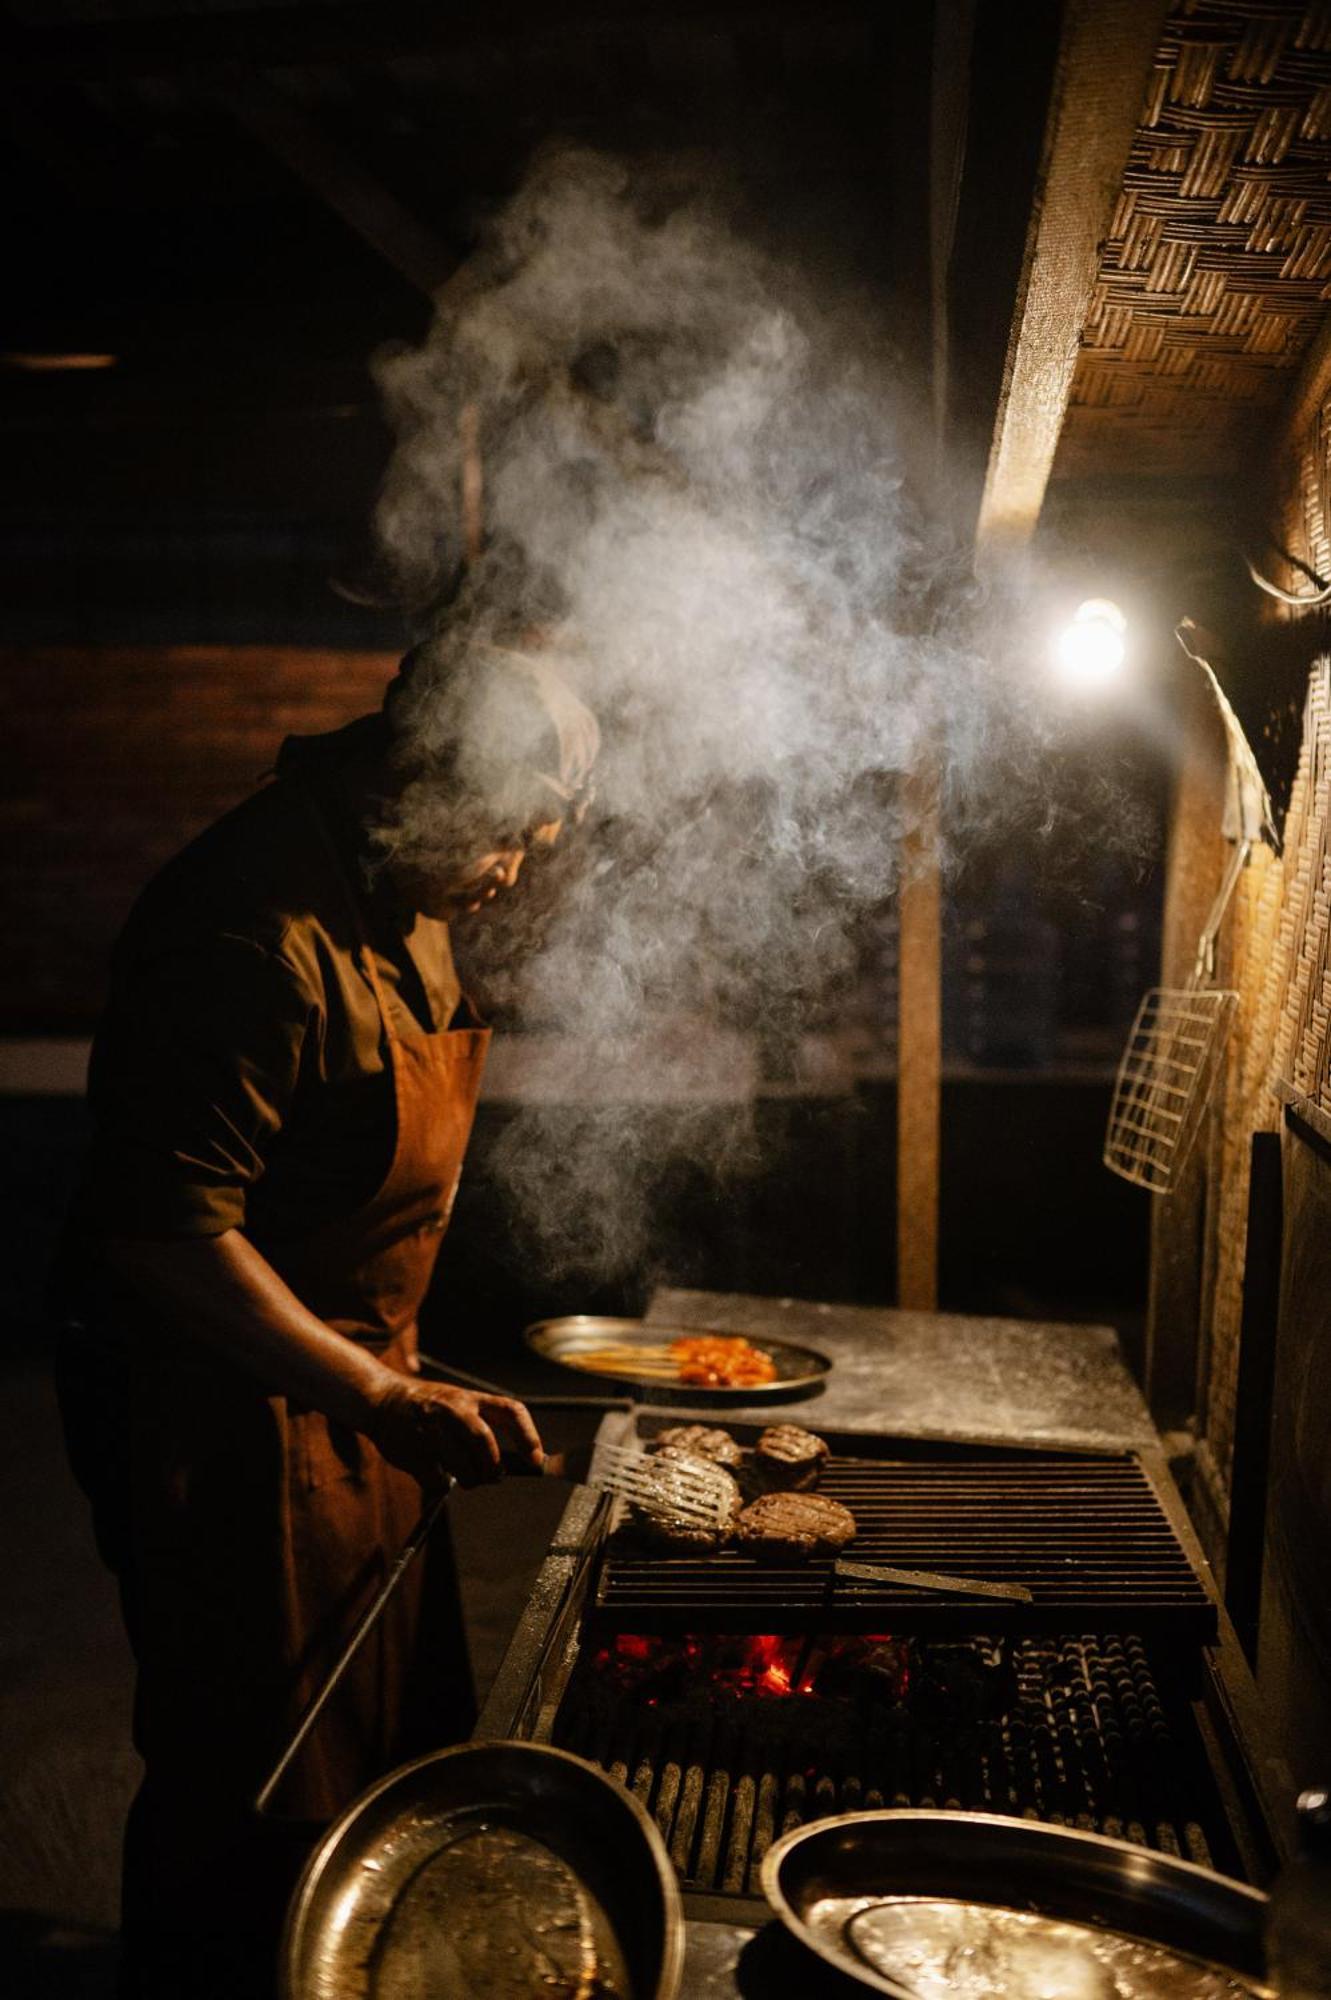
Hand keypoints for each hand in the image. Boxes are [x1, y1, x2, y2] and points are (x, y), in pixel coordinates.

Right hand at [364, 1373, 543, 1488]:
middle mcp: (453, 1411)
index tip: (536, 1458)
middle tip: (491, 1475)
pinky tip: (434, 1470)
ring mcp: (432, 1432)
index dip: (528, 1436)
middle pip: (486, 1444)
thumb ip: (480, 1427)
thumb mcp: (457, 1402)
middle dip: (492, 1467)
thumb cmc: (428, 1406)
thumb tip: (503, 1470)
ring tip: (463, 1474)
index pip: (511, 1410)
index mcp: (470, 1398)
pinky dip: (441, 1483)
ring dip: (470, 1480)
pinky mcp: (415, 1453)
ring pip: (465, 1469)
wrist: (382, 1400)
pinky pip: (439, 1481)